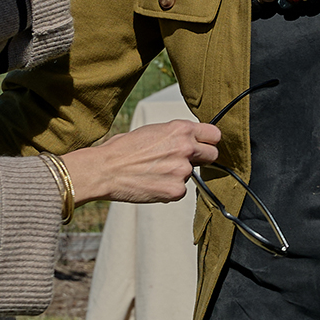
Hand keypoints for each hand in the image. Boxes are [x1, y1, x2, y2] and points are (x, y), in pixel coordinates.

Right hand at [65, 118, 219, 205]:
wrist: (105, 170)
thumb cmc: (122, 149)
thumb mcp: (152, 131)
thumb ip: (175, 136)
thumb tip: (188, 142)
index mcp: (180, 129)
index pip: (214, 134)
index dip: (208, 141)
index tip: (203, 146)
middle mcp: (186, 148)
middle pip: (213, 154)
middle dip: (202, 159)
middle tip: (182, 162)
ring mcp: (183, 170)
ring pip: (192, 174)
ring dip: (178, 175)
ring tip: (154, 172)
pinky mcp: (176, 190)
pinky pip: (180, 190)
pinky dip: (169, 189)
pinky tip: (151, 183)